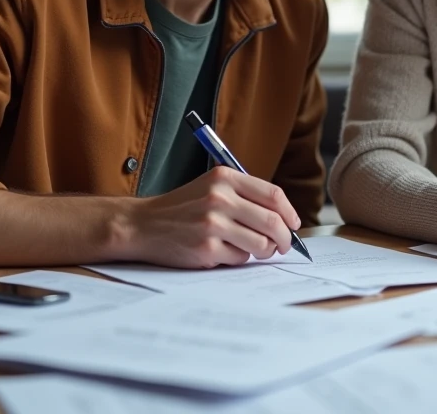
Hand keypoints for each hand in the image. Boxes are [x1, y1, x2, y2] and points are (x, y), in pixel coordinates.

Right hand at [125, 167, 301, 267]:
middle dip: (285, 238)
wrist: (142, 224)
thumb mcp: (211, 186)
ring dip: (264, 250)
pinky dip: (239, 258)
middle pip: (273, 221)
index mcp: (225, 178)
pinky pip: (241, 258)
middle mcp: (220, 198)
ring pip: (261, 243)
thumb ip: (244, 195)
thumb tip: (283, 218)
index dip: (289, 212)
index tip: (294, 224)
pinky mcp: (206, 249)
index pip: (273, 195)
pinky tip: (224, 252)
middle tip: (284, 245)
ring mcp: (213, 224)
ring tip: (253, 249)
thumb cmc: (182, 208)